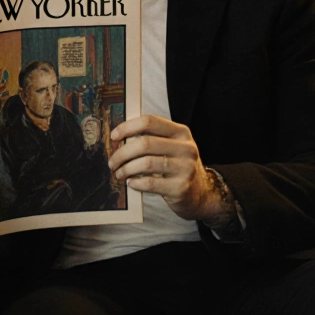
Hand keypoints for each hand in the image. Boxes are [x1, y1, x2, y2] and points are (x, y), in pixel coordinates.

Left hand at [108, 115, 222, 220]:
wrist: (201, 193)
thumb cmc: (178, 166)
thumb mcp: (172, 147)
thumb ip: (152, 138)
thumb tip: (119, 136)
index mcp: (181, 132)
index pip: (149, 122)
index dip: (127, 127)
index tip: (114, 137)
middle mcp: (186, 148)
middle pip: (145, 144)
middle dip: (122, 153)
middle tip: (112, 162)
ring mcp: (185, 168)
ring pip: (145, 163)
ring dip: (126, 169)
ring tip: (119, 174)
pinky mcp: (181, 187)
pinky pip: (150, 183)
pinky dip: (136, 183)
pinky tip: (131, 183)